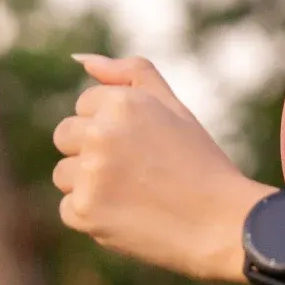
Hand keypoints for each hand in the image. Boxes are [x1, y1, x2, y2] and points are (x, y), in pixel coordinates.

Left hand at [51, 53, 263, 281]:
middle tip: (135, 170)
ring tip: (134, 194)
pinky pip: (68, 209)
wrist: (221, 224)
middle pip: (65, 136)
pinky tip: (129, 216)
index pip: (84, 105)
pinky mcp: (84, 211)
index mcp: (123, 103)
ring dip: (89, 184)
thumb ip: (130, 74)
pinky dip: (93, 216)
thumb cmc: (200, 163)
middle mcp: (101, 133)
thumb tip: (80, 60)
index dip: (113, 127)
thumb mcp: (174, 107)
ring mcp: (90, 174)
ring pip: (64, 173)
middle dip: (91, 151)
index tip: (141, 144)